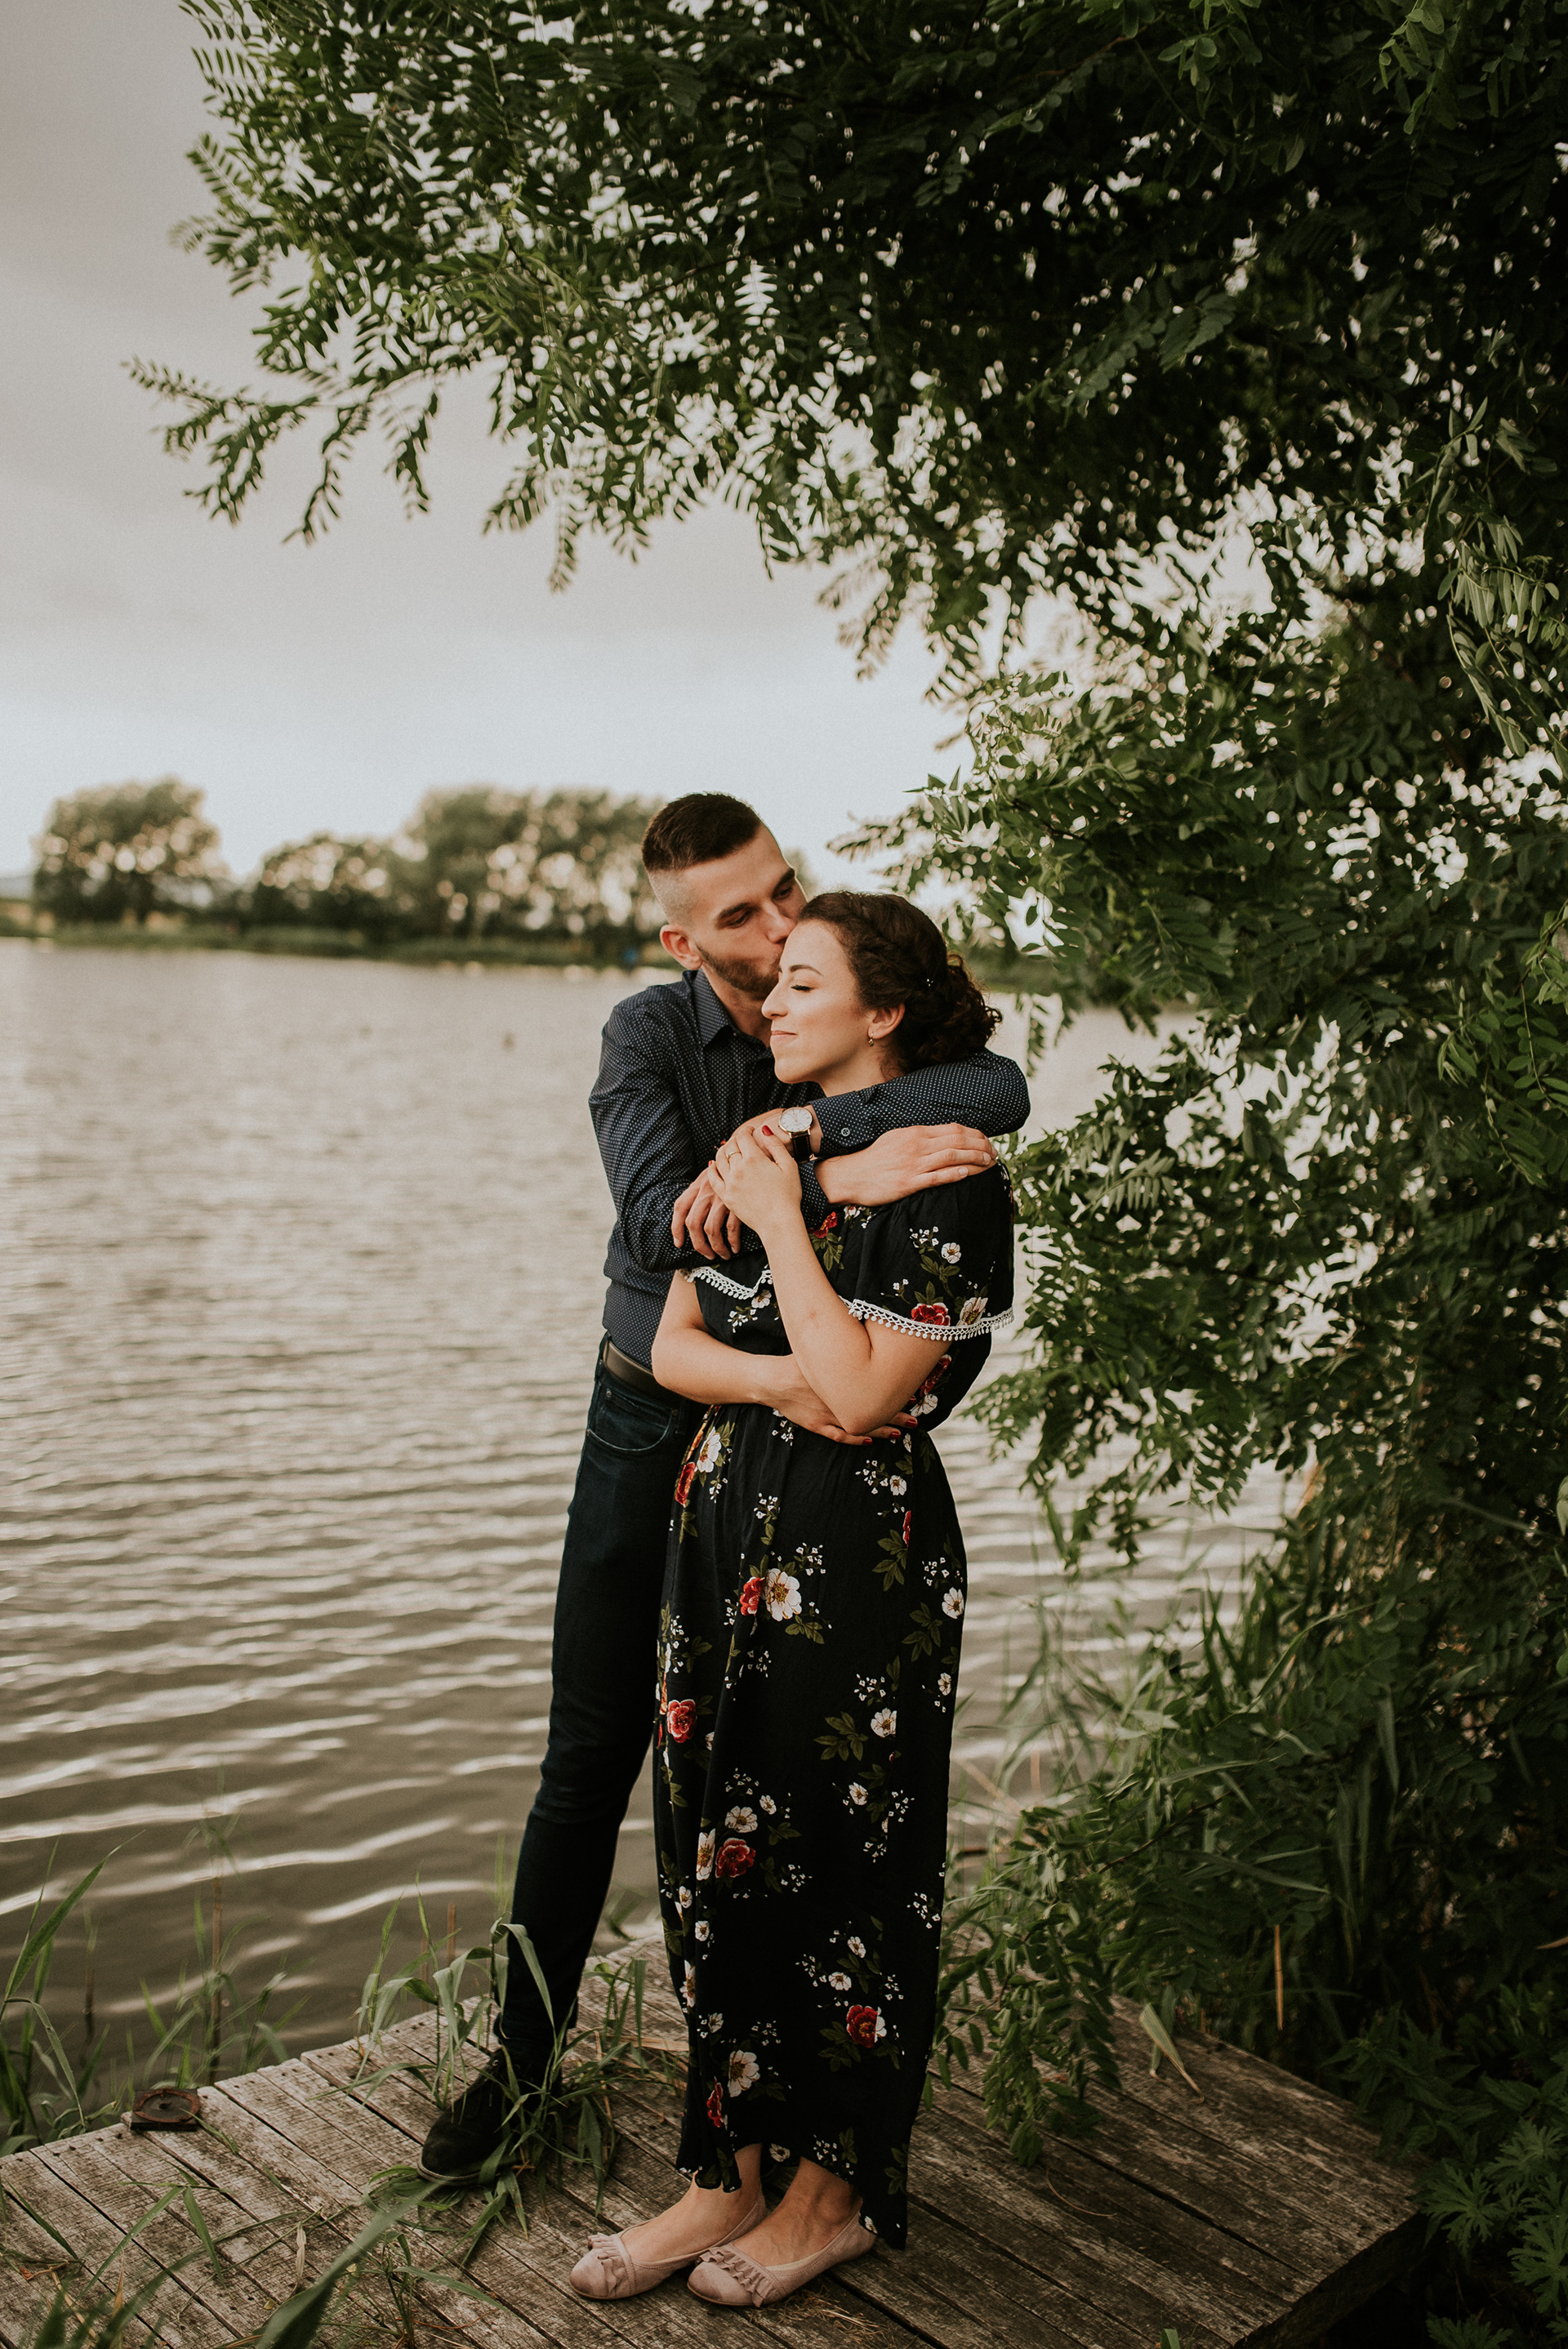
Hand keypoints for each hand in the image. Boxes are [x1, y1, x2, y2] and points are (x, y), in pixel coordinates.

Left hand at [671, 1169, 741, 1259]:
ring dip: (716, 1247)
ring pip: (710, 1230)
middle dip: (698, 1245)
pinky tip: (735, 1248)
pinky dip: (732, 1242)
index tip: (679, 1243)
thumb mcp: (713, 1176)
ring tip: (723, 1255)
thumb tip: (692, 1217)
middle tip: (707, 1255)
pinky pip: (731, 1228)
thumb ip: (702, 1191)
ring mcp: (722, 1198)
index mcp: (698, 1185)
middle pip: (693, 1223)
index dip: (676, 1228)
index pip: (680, 1207)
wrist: (752, 1157)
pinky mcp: (738, 1203)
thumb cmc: (733, 1171)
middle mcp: (707, 1191)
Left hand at [707, 1121, 800, 1237]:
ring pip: (719, 1158)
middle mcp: (738, 1168)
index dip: (747, 1130)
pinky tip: (714, 1164)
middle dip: (736, 1139)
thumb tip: (763, 1129)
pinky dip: (712, 1168)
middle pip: (730, 1145)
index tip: (751, 1131)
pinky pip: (712, 1177)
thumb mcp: (789, 1166)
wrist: (779, 1222)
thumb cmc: (788, 1195)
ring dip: (723, 1151)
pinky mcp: (726, 1196)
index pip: (743, 1135)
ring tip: (729, 1150)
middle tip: (742, 1140)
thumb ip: (776, 1145)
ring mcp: (730, 1182)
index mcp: (755, 1158)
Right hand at [759, 1356, 915, 1445]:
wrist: (773, 1380)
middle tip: (915, 1420)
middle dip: (895, 1416)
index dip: (894, 1395)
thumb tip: (866, 1338)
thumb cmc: (797, 1362)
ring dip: (880, 1430)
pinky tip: (868, 1441)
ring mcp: (828, 1416)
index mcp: (842, 1383)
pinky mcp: (817, 1425)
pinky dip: (855, 1439)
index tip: (912, 1396)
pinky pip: (839, 1435)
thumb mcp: (822, 1351)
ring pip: (859, 1425)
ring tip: (899, 1433)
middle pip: (872, 1410)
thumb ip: (845, 1348)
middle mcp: (838, 1402)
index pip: (875, 1390)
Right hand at [818, 1123, 997, 1206]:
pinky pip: (939, 1177)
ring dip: (976, 1159)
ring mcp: (914, 1164)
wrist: (851, 1175)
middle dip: (981, 1146)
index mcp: (915, 1132)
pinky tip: (970, 1174)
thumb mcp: (897, 1138)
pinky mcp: (909, 1182)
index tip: (987, 1140)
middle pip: (958, 1140)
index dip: (975, 1134)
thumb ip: (919, 1137)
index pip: (953, 1128)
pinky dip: (957, 1174)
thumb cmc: (875, 1159)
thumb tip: (941, 1137)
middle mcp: (917, 1145)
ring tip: (990, 1163)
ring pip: (953, 1157)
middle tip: (995, 1153)